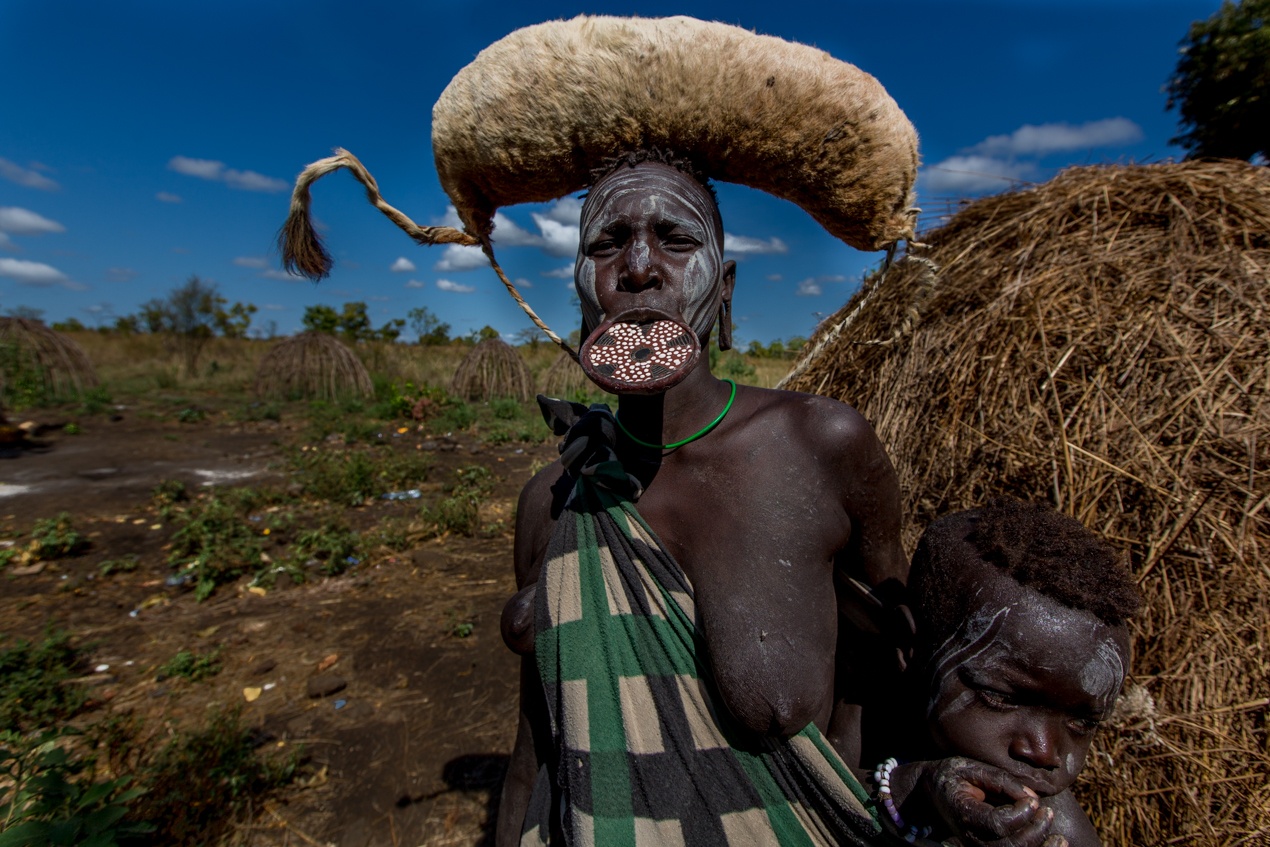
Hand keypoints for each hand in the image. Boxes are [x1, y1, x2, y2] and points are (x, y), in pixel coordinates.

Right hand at [890, 758, 1067, 846]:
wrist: (930, 794)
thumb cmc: (953, 776)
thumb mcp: (970, 768)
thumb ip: (1000, 780)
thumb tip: (1033, 797)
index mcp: (963, 813)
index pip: (997, 824)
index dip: (1020, 815)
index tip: (1033, 801)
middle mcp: (970, 836)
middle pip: (1009, 846)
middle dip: (1035, 832)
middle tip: (1048, 813)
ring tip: (1059, 837)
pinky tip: (1051, 844)